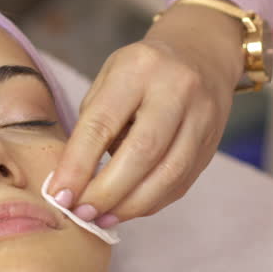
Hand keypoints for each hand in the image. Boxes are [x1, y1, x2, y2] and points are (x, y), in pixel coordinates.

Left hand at [47, 0, 245, 225]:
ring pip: (168, 174)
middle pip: (142, 152)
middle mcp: (176, 89)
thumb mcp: (109, 78)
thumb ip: (92, 125)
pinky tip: (127, 210)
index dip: (78, 165)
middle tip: (81, 213)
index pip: (103, 123)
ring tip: (102, 219)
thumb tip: (71, 181)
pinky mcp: (213, 142)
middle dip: (107, 192)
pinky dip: (151, 203)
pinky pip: (181, 183)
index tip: (59, 195)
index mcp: (138, 68)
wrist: (200, 52)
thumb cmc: (140, 72)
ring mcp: (202, 117)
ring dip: (131, 205)